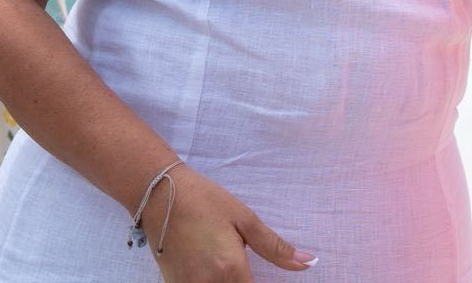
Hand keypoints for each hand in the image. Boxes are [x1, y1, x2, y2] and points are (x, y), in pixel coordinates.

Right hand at [151, 166, 314, 280]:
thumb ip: (276, 248)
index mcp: (230, 269)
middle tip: (241, 260)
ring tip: (225, 260)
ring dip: (228, 282)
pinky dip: (210, 282)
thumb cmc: (207, 202)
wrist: (161, 197)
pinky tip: (211, 268)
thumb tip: (309, 263)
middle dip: (244, 282)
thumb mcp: (246, 220)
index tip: (257, 271)